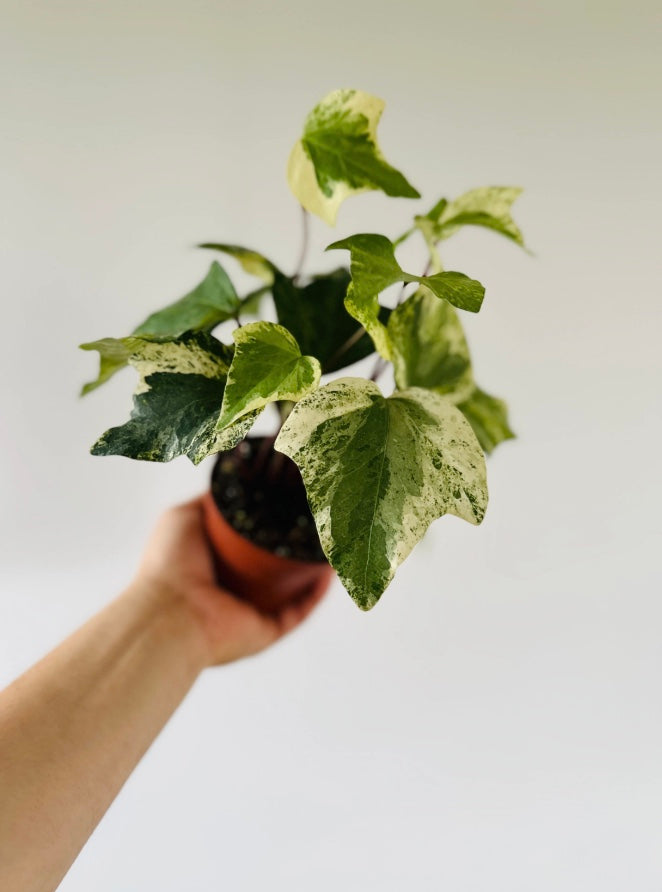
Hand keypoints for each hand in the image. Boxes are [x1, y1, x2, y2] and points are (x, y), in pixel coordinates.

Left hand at [132, 496, 328, 667]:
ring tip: (331, 542)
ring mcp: (252, 614)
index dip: (271, 526)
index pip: (251, 546)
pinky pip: (299, 611)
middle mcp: (235, 593)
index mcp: (216, 568)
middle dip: (298, 547)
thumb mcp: (183, 517)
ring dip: (313, 569)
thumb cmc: (168, 566)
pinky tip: (328, 569)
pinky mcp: (267, 632)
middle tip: (317, 522)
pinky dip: (316, 593)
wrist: (169, 612)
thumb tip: (231, 483)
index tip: (291, 504)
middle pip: (276, 567)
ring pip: (294, 590)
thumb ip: (207, 502)